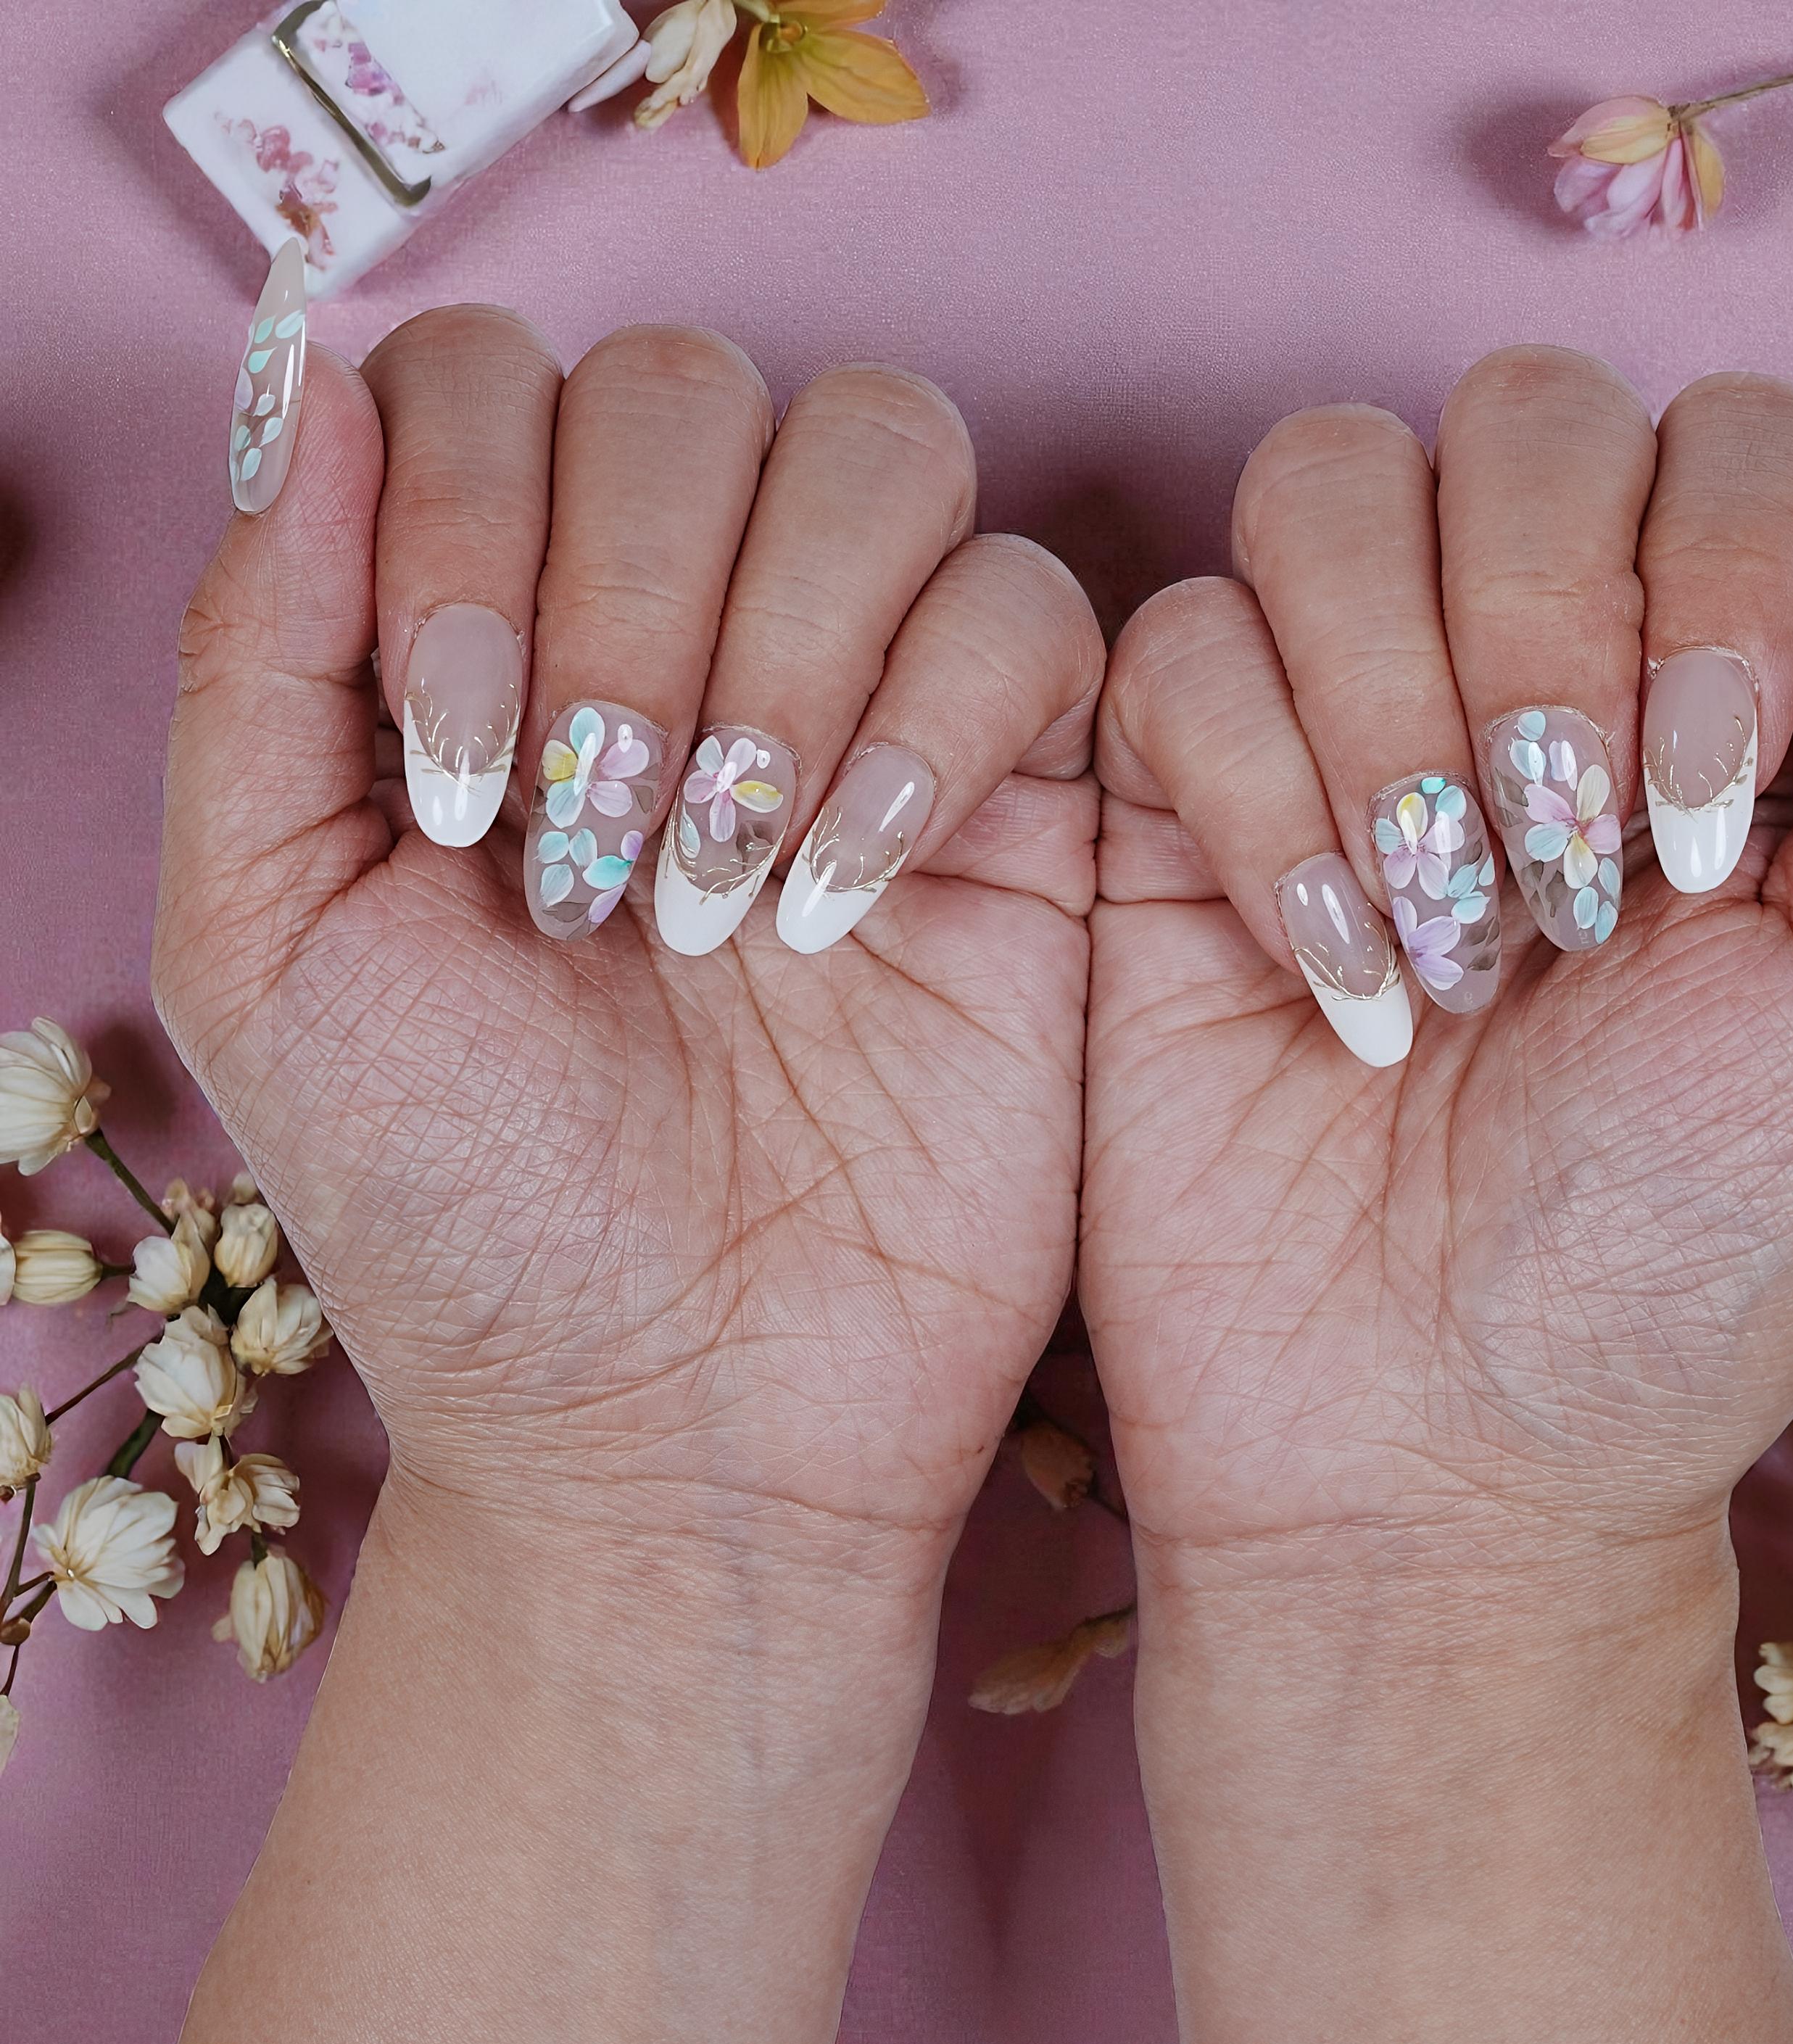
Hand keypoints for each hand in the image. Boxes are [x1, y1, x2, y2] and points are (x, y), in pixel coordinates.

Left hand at [161, 304, 1100, 1554]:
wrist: (687, 1426)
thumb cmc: (466, 1219)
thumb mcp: (270, 943)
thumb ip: (261, 653)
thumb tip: (298, 369)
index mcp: (499, 653)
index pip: (492, 385)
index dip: (466, 517)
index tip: (456, 773)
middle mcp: (686, 647)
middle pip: (690, 390)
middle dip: (626, 597)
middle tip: (589, 850)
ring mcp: (867, 712)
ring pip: (885, 452)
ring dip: (784, 646)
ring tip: (721, 889)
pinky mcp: (1028, 804)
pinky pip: (1032, 612)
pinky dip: (939, 720)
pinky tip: (850, 897)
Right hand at [1081, 345, 1792, 2043]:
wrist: (1432, 1445)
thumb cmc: (1671, 1257)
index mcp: (1714, 694)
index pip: (1729, 439)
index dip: (1722, 577)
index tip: (1705, 828)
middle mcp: (1522, 669)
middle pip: (1522, 413)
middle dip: (1547, 637)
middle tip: (1571, 887)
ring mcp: (1332, 718)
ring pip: (1324, 483)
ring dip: (1396, 709)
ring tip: (1448, 946)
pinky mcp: (1166, 800)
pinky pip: (1175, 645)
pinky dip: (1257, 802)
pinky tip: (1326, 981)